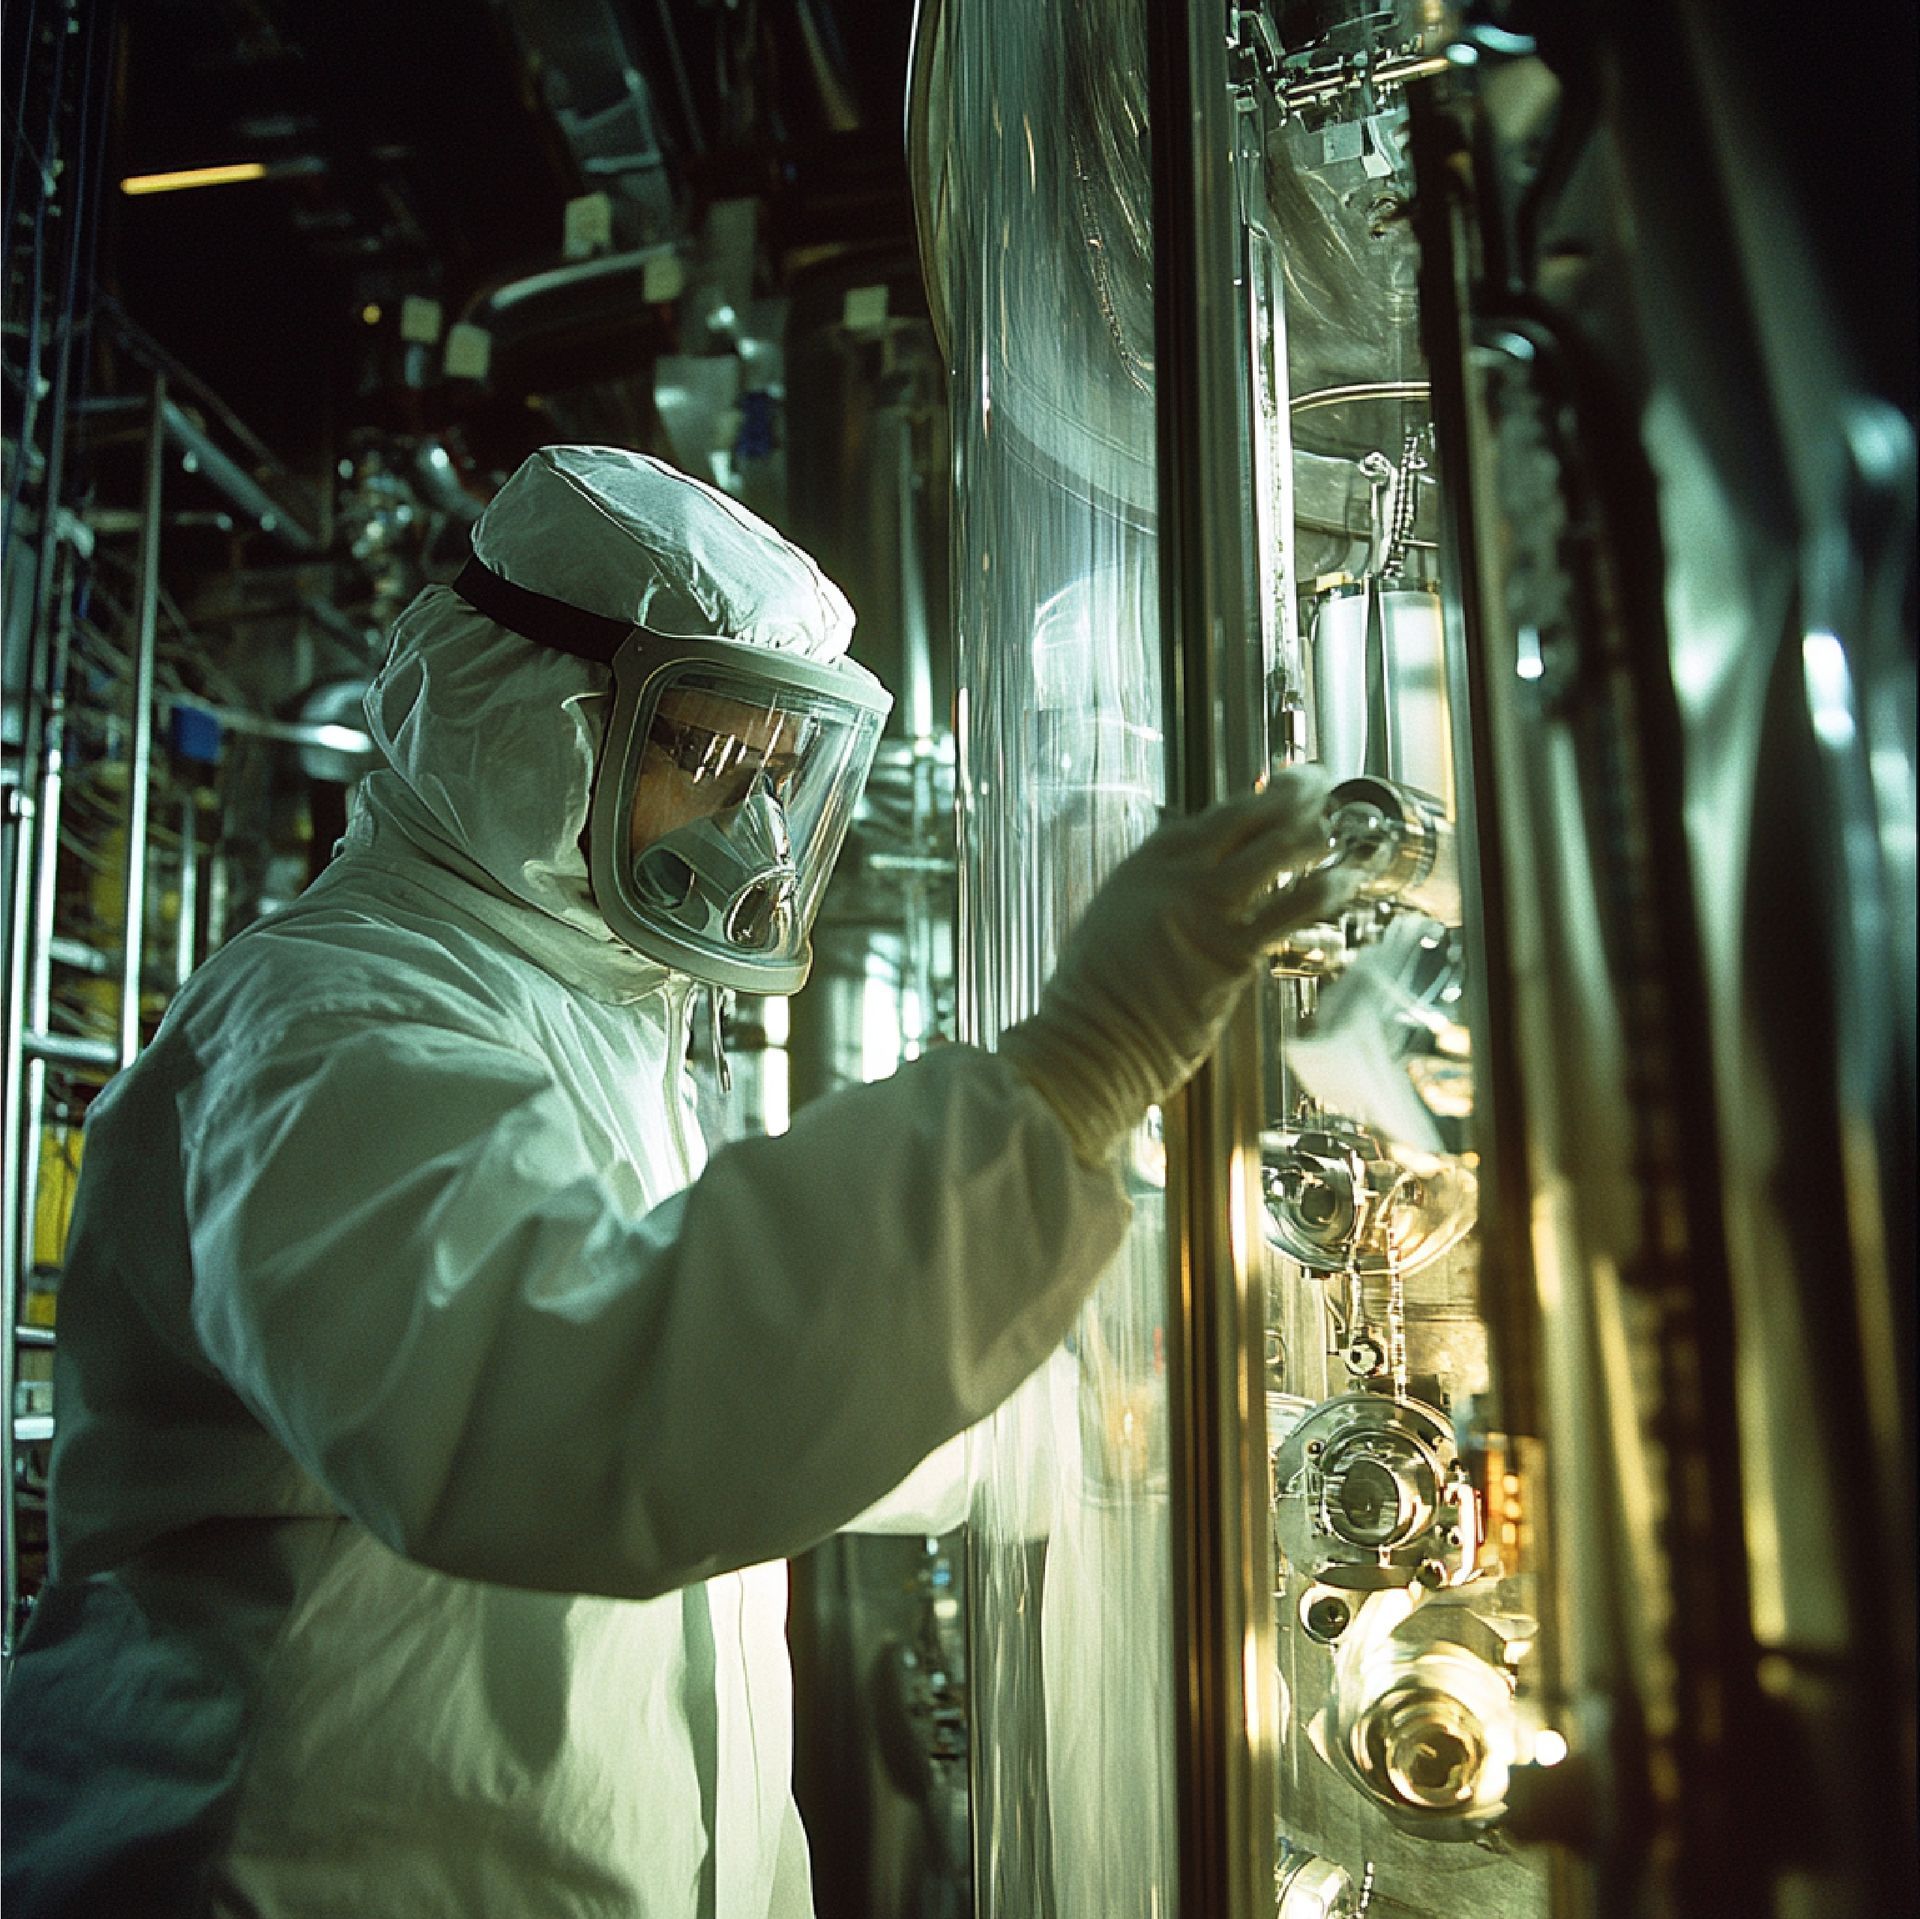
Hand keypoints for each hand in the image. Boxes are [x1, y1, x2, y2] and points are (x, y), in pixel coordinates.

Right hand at [999, 765, 1354, 1164]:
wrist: (1090, 1044)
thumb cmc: (1096, 995)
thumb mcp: (1117, 915)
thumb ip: (1161, 889)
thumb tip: (1203, 876)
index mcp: (1146, 864)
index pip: (1216, 815)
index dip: (1259, 797)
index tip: (1281, 787)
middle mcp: (1177, 875)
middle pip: (1252, 815)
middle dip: (1296, 793)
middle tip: (1319, 785)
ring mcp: (1206, 910)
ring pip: (1279, 850)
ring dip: (1315, 836)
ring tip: (1335, 836)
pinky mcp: (1232, 953)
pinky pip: (1292, 908)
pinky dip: (1325, 889)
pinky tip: (1342, 883)